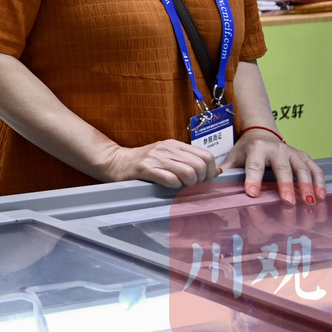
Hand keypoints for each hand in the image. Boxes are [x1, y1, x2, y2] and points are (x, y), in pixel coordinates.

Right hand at [103, 139, 220, 187]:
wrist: (115, 161)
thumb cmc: (144, 162)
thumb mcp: (168, 156)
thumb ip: (189, 161)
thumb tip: (216, 171)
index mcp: (174, 144)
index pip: (206, 156)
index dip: (210, 171)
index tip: (203, 180)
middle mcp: (167, 148)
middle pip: (200, 166)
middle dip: (200, 180)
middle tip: (191, 185)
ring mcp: (156, 158)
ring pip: (188, 173)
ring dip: (188, 185)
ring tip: (180, 186)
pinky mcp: (146, 168)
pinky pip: (171, 179)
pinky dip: (174, 186)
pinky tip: (168, 186)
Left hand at [223, 131, 327, 204]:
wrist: (262, 132)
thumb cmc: (248, 148)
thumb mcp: (235, 155)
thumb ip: (227, 168)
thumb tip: (212, 180)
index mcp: (256, 149)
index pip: (254, 165)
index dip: (253, 179)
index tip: (252, 194)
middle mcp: (276, 149)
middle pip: (281, 168)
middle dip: (285, 185)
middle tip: (288, 202)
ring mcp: (292, 152)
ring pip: (301, 169)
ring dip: (306, 185)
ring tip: (309, 201)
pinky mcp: (304, 156)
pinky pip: (314, 169)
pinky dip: (319, 182)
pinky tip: (321, 196)